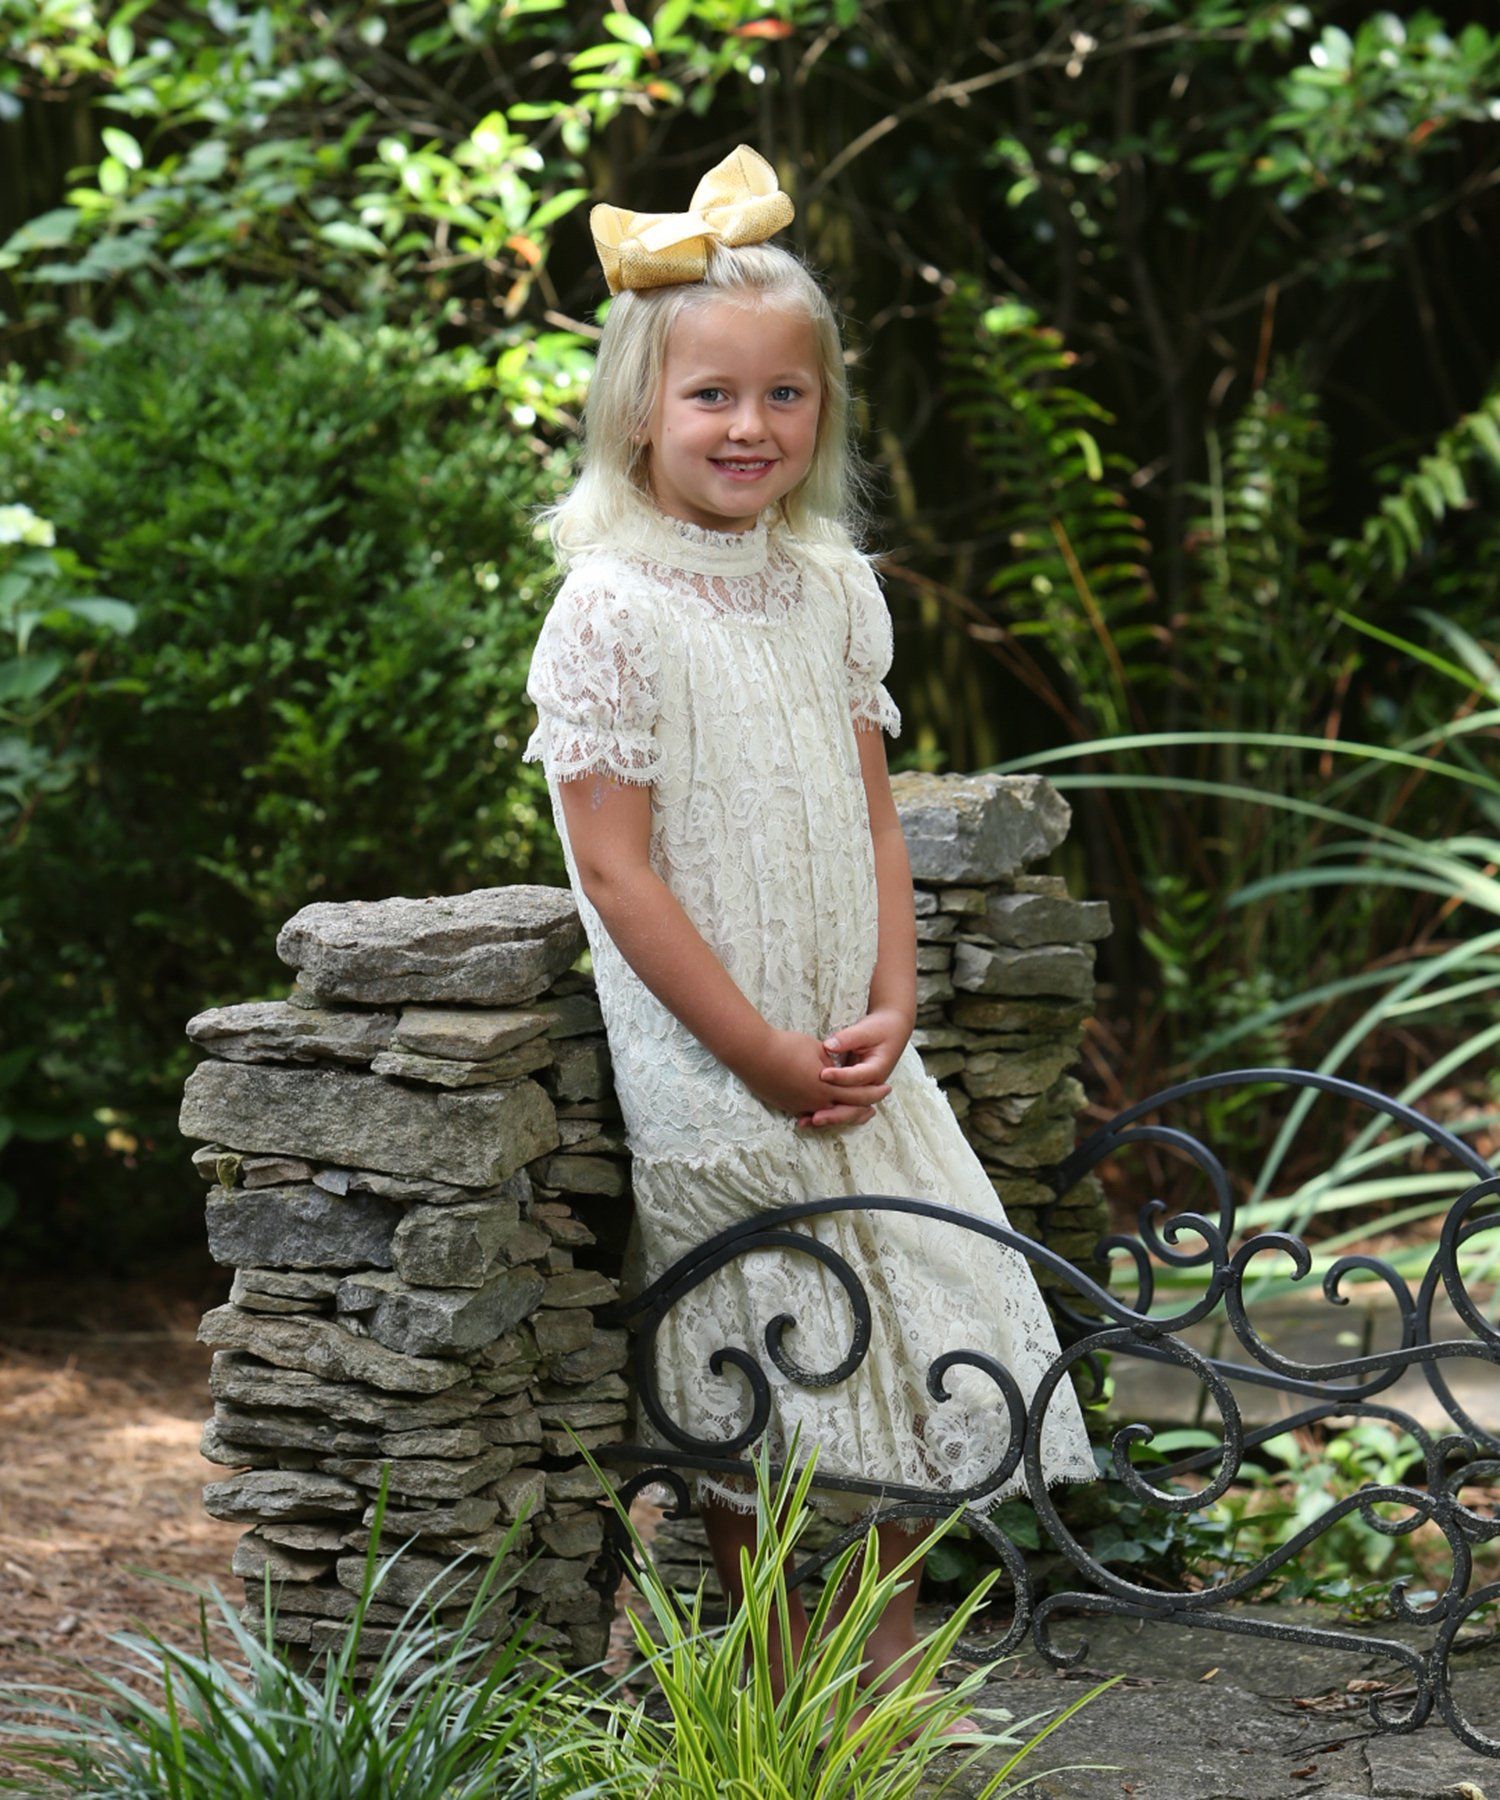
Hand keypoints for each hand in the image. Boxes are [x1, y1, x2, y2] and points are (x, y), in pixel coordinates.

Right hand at [742, 1026, 892, 1123]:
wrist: (754, 1054)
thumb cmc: (787, 1046)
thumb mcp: (817, 1049)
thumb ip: (831, 1062)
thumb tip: (836, 1069)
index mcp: (827, 1086)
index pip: (858, 1093)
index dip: (873, 1092)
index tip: (886, 1089)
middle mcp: (815, 1101)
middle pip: (844, 1109)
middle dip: (861, 1110)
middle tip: (873, 1111)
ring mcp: (799, 1106)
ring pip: (825, 1114)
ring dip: (838, 1114)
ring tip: (846, 1114)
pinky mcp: (785, 1106)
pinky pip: (806, 1113)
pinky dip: (817, 1113)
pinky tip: (821, 1113)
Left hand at [796, 1005, 911, 1131]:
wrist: (891, 1031)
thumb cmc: (879, 1029)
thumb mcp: (866, 1030)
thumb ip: (848, 1038)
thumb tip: (828, 1046)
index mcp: (877, 1069)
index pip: (858, 1077)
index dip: (840, 1077)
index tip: (822, 1075)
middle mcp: (871, 1086)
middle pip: (854, 1105)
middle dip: (834, 1113)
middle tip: (813, 1116)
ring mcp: (863, 1091)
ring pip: (848, 1111)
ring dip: (828, 1118)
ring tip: (806, 1122)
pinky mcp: (853, 1091)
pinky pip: (841, 1107)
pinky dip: (826, 1113)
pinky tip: (806, 1118)